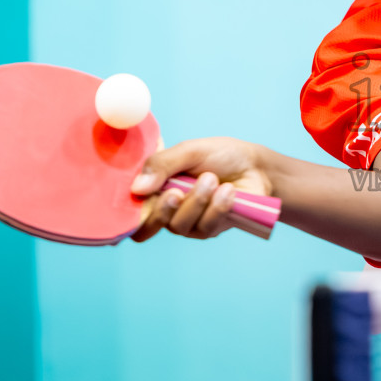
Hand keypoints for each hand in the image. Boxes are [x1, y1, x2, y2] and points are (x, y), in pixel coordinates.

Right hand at [129, 137, 275, 241]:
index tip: (134, 203)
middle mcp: (167, 208)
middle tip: (177, 191)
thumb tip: (137, 188)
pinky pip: (205, 227)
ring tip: (213, 180)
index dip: (124, 215)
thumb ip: (162, 165)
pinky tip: (228, 191)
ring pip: (179, 225)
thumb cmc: (221, 155)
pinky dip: (217, 207)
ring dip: (197, 201)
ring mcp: (188, 221)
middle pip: (148, 226)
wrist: (256, 166)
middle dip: (164, 209)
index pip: (130, 210)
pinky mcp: (209, 229)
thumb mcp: (190, 151)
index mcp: (155, 187)